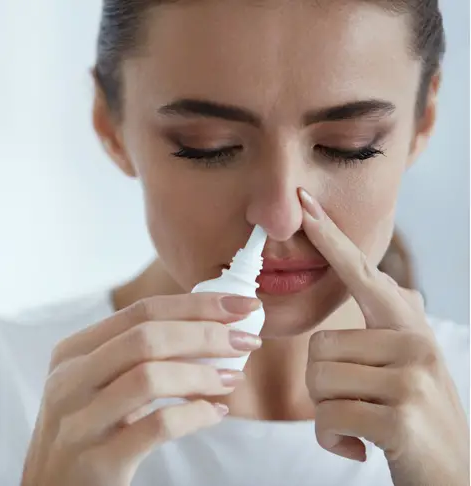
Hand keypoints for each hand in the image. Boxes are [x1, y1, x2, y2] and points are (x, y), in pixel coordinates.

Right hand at [20, 292, 261, 485]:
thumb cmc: (88, 431)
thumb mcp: (101, 384)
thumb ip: (140, 356)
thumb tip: (210, 329)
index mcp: (73, 352)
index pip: (141, 311)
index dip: (196, 304)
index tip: (239, 305)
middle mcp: (70, 380)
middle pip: (147, 337)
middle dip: (206, 333)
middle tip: (247, 340)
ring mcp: (79, 420)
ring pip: (150, 377)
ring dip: (202, 374)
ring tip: (233, 379)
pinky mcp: (96, 460)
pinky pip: (156, 427)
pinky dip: (194, 416)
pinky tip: (213, 413)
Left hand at [299, 188, 468, 485]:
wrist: (453, 478)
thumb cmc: (415, 418)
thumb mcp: (410, 366)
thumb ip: (394, 326)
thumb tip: (391, 282)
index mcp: (410, 326)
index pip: (362, 275)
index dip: (331, 240)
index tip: (305, 207)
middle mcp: (415, 342)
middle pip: (319, 345)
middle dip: (322, 383)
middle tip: (356, 402)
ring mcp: (410, 378)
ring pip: (319, 380)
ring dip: (328, 413)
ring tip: (363, 423)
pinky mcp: (398, 416)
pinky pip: (329, 416)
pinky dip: (333, 438)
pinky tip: (362, 446)